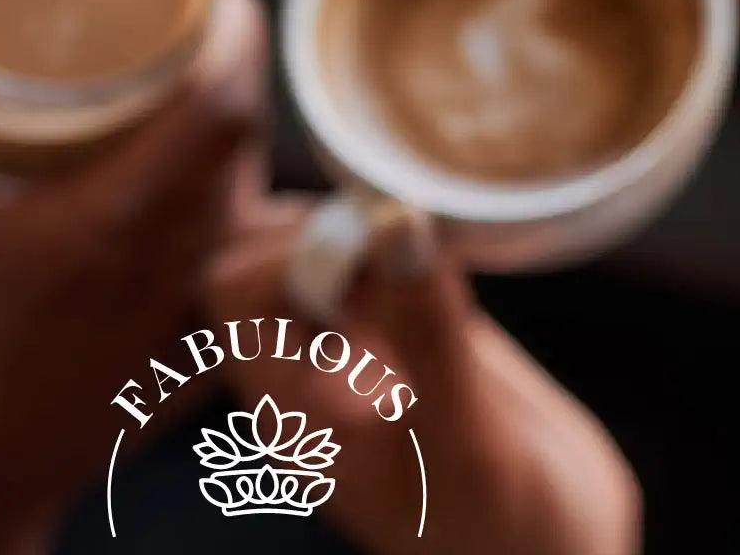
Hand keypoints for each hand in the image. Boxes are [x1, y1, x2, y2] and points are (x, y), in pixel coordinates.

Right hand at [0, 0, 268, 552]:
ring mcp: (192, 326)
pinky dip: (228, 219)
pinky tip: (178, 195)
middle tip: (183, 22)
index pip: (229, 101)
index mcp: (120, 227)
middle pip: (247, 143)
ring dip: (228, 146)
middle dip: (225, 73)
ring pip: (252, 207)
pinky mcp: (191, 364)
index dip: (232, 29)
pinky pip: (243, 270)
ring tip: (177, 95)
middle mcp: (177, 274)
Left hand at [205, 195, 641, 554]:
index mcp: (292, 408)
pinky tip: (459, 242)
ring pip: (324, 251)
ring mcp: (366, 351)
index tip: (378, 239)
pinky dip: (410, 235)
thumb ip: (429, 334)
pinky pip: (387, 263)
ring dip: (367, 221)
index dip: (293, 246)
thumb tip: (396, 219)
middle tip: (405, 216)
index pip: (235, 289)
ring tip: (436, 229)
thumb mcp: (467, 441)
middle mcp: (313, 373)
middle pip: (265, 256)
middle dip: (325, 218)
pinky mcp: (419, 335)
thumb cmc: (504, 531)